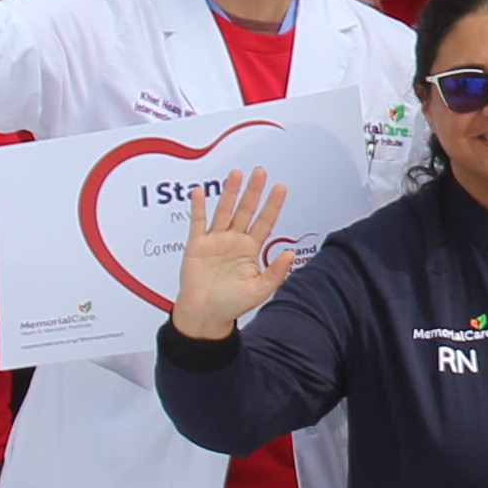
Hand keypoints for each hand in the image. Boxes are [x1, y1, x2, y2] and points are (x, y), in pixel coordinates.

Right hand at [172, 166, 301, 336]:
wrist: (205, 315)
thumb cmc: (232, 304)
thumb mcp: (260, 290)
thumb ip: (275, 272)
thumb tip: (290, 254)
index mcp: (251, 249)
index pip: (265, 222)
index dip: (273, 205)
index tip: (281, 188)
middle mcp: (234, 241)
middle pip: (246, 210)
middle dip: (254, 191)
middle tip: (260, 172)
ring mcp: (215, 241)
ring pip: (224, 210)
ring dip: (229, 192)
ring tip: (236, 174)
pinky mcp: (197, 245)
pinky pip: (197, 223)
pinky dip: (198, 207)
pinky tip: (199, 192)